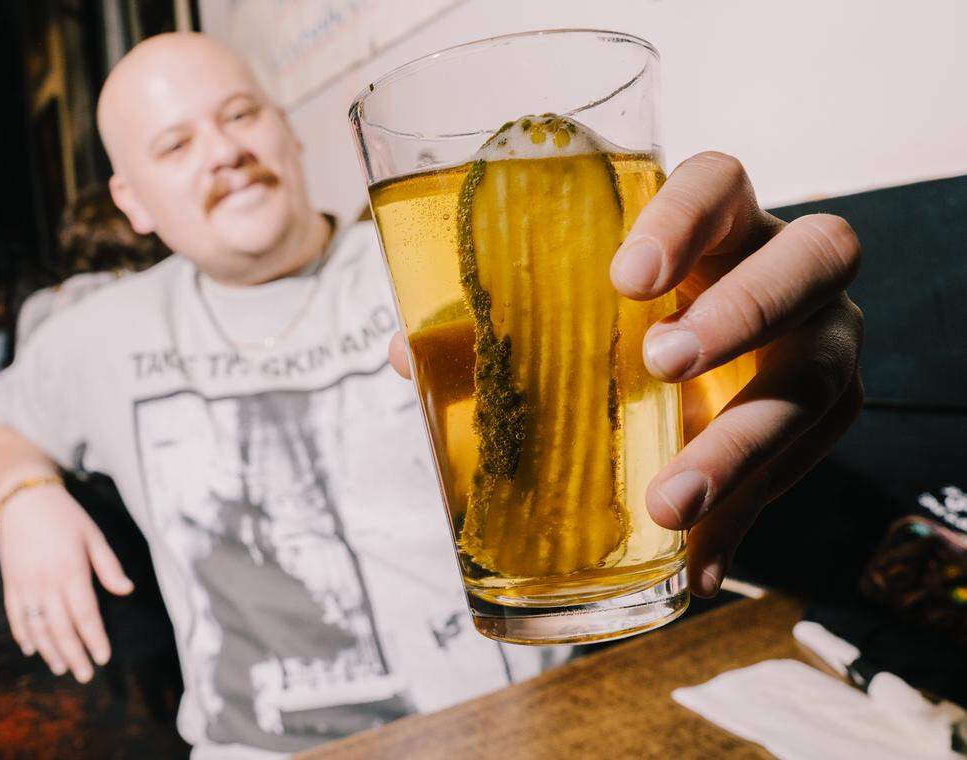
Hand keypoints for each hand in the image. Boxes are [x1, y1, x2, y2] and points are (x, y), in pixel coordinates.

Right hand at [0, 483, 133, 681]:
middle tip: (84, 674)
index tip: (103, 657)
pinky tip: (31, 649)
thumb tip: (127, 590)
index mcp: (71, 571)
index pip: (85, 615)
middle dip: (74, 654)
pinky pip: (15, 616)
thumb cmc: (66, 516)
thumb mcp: (93, 535)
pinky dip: (23, 634)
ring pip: (37, 627)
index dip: (94, 639)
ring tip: (61, 667)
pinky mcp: (10, 582)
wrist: (24, 498)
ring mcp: (25, 584)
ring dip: (49, 650)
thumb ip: (109, 566)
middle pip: (61, 628)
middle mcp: (46, 582)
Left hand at [388, 151, 862, 598]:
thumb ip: (497, 326)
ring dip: (745, 441)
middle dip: (740, 312)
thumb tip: (410, 356)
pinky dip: (744, 520)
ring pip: (824, 371)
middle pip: (812, 256)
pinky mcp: (829, 412)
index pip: (718, 180)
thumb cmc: (625, 321)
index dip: (684, 216)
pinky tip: (692, 565)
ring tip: (672, 503)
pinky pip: (805, 466)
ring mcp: (821, 336)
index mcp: (716, 221)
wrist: (706, 373)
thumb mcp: (571, 314)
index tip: (627, 276)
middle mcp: (785, 265)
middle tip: (659, 365)